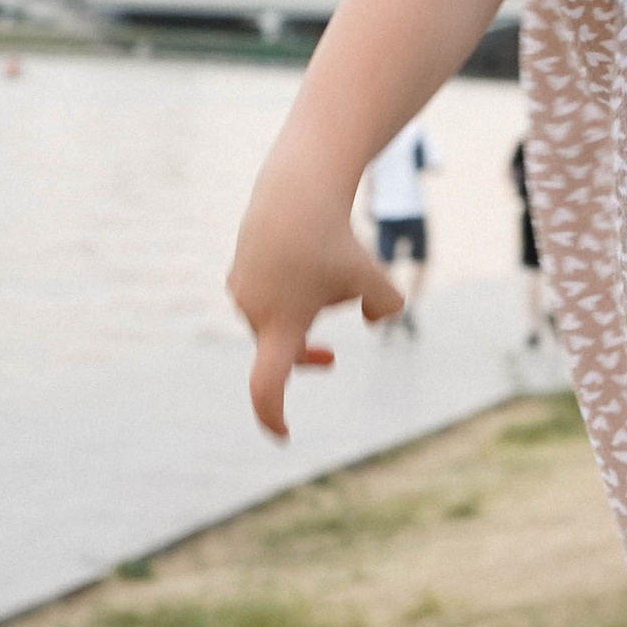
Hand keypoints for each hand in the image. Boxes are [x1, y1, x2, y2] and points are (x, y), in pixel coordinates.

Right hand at [228, 175, 404, 437]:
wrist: (297, 191)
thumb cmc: (335, 239)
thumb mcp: (374, 277)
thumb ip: (387, 308)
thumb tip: (378, 320)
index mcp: (281, 325)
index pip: (267, 386)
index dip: (273, 415)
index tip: (284, 434)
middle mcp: (253, 312)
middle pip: (285, 349)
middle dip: (308, 350)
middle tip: (331, 358)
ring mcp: (241, 291)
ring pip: (279, 318)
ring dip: (304, 309)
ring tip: (322, 271)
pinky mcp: (238, 272)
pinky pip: (269, 296)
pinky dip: (290, 289)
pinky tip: (303, 257)